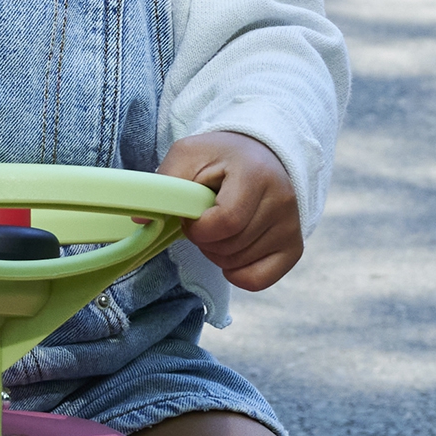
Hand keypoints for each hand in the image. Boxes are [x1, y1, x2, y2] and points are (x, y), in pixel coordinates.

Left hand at [159, 131, 302, 291]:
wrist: (260, 154)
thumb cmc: (220, 157)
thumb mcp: (188, 155)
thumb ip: (164, 184)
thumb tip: (141, 222)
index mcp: (257, 174)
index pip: (226, 223)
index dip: (198, 228)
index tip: (191, 215)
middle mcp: (283, 201)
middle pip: (231, 246)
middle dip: (205, 240)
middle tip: (205, 219)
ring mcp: (291, 226)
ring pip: (240, 263)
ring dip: (217, 253)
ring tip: (221, 227)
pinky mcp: (294, 247)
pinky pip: (258, 280)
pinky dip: (236, 273)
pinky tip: (232, 250)